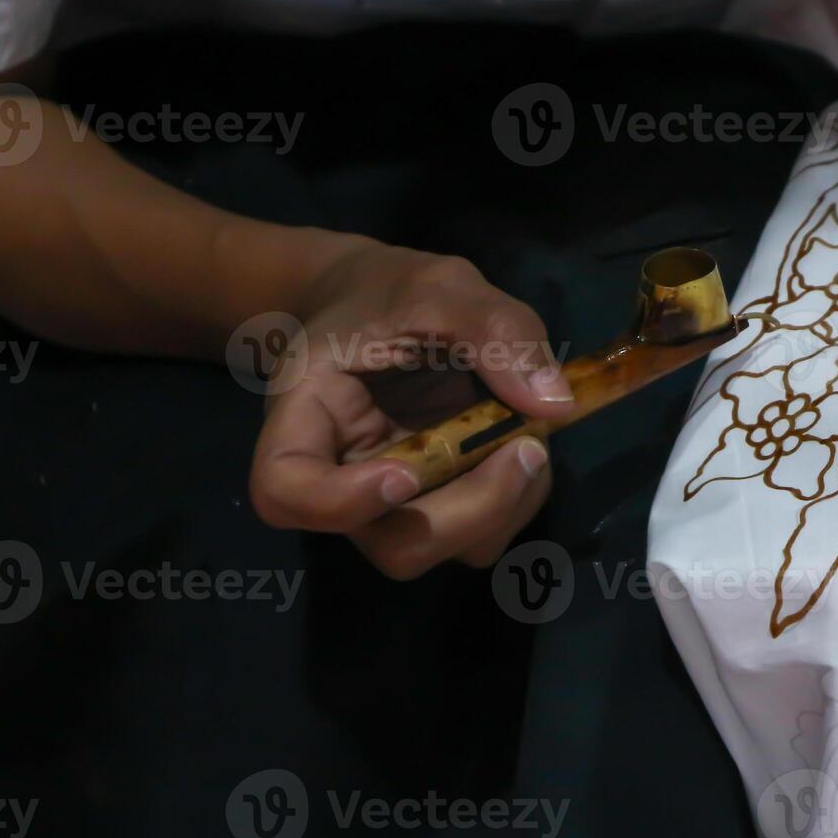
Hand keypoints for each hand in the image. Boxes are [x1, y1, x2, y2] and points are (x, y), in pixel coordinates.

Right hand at [248, 241, 571, 577]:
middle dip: (471, 511)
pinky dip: (518, 501)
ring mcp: (388, 504)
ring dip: (504, 507)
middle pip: (391, 544)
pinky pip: (478, 535)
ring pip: (444, 550)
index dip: (340, 503)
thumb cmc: (393, 294)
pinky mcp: (434, 506)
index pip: (284, 492)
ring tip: (533, 439)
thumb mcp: (442, 287)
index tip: (405, 470)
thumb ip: (496, 331)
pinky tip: (529, 447)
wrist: (386, 305)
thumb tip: (552, 404)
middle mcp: (340, 478)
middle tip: (526, 447)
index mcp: (306, 415)